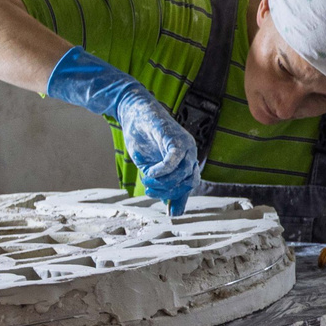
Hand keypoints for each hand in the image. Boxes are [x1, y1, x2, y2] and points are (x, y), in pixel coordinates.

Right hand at [47, 46, 198, 213]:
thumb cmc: (143, 139)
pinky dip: (162, 170)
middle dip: (169, 192)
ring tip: (146, 180)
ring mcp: (185, 144)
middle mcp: (191, 152)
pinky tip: (150, 172)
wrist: (133, 112)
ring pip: (183, 173)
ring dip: (163, 183)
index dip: (179, 198)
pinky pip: (174, 159)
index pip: (190, 185)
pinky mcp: (174, 137)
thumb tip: (172, 210)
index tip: (169, 212)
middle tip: (149, 190)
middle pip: (189, 182)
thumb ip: (163, 185)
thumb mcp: (151, 168)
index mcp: (187, 160)